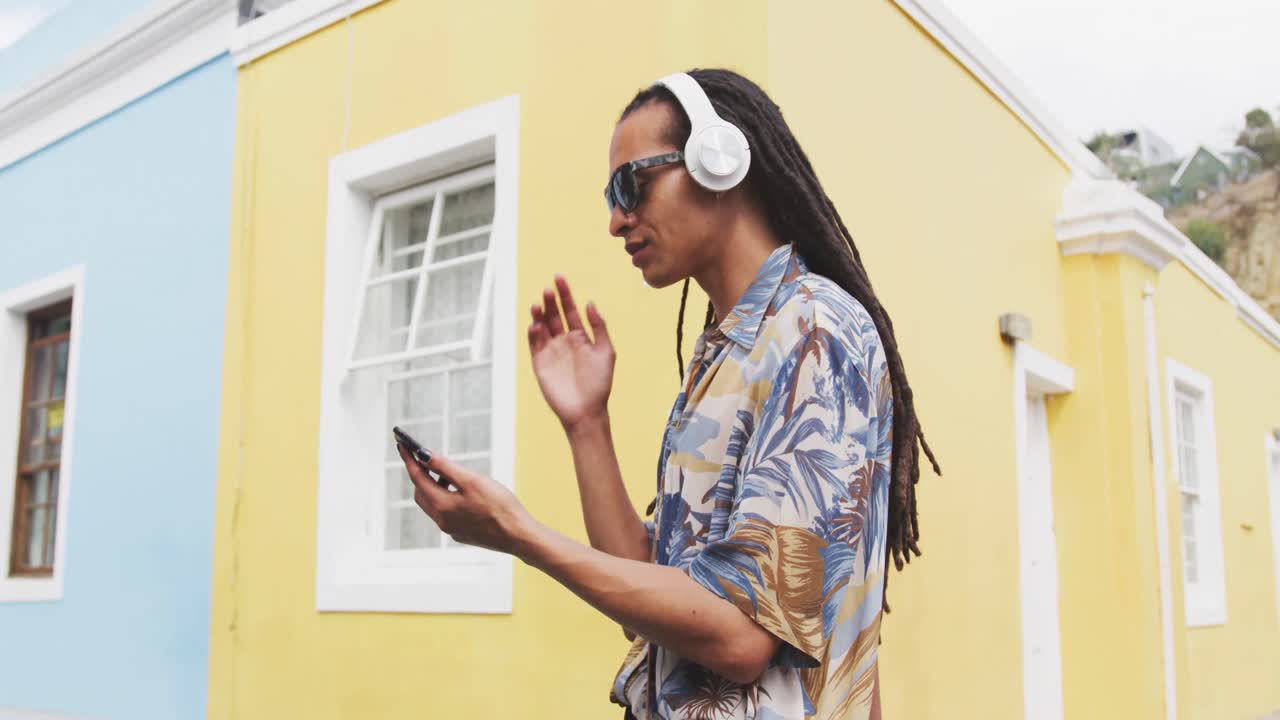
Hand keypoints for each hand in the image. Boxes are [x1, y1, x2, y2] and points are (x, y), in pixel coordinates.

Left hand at [397, 443, 536, 556]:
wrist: (519, 535)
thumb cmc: (499, 506)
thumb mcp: (471, 480)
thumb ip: (445, 467)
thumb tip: (423, 455)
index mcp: (441, 505)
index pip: (417, 477)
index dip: (408, 459)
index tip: (401, 443)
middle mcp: (441, 520)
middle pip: (421, 493)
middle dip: (419, 473)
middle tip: (421, 456)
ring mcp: (451, 529)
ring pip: (432, 504)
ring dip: (432, 486)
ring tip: (444, 472)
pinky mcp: (462, 533)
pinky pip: (445, 512)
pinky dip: (444, 498)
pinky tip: (459, 492)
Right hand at [528, 275, 615, 432]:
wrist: (586, 411)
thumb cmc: (599, 383)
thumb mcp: (606, 352)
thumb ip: (599, 327)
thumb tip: (590, 303)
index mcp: (580, 336)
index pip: (570, 310)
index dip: (565, 294)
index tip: (559, 278)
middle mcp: (564, 341)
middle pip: (554, 315)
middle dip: (551, 301)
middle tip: (548, 289)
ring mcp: (551, 351)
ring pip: (542, 327)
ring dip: (539, 314)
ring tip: (539, 304)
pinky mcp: (540, 363)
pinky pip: (534, 344)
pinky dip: (533, 333)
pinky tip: (536, 324)